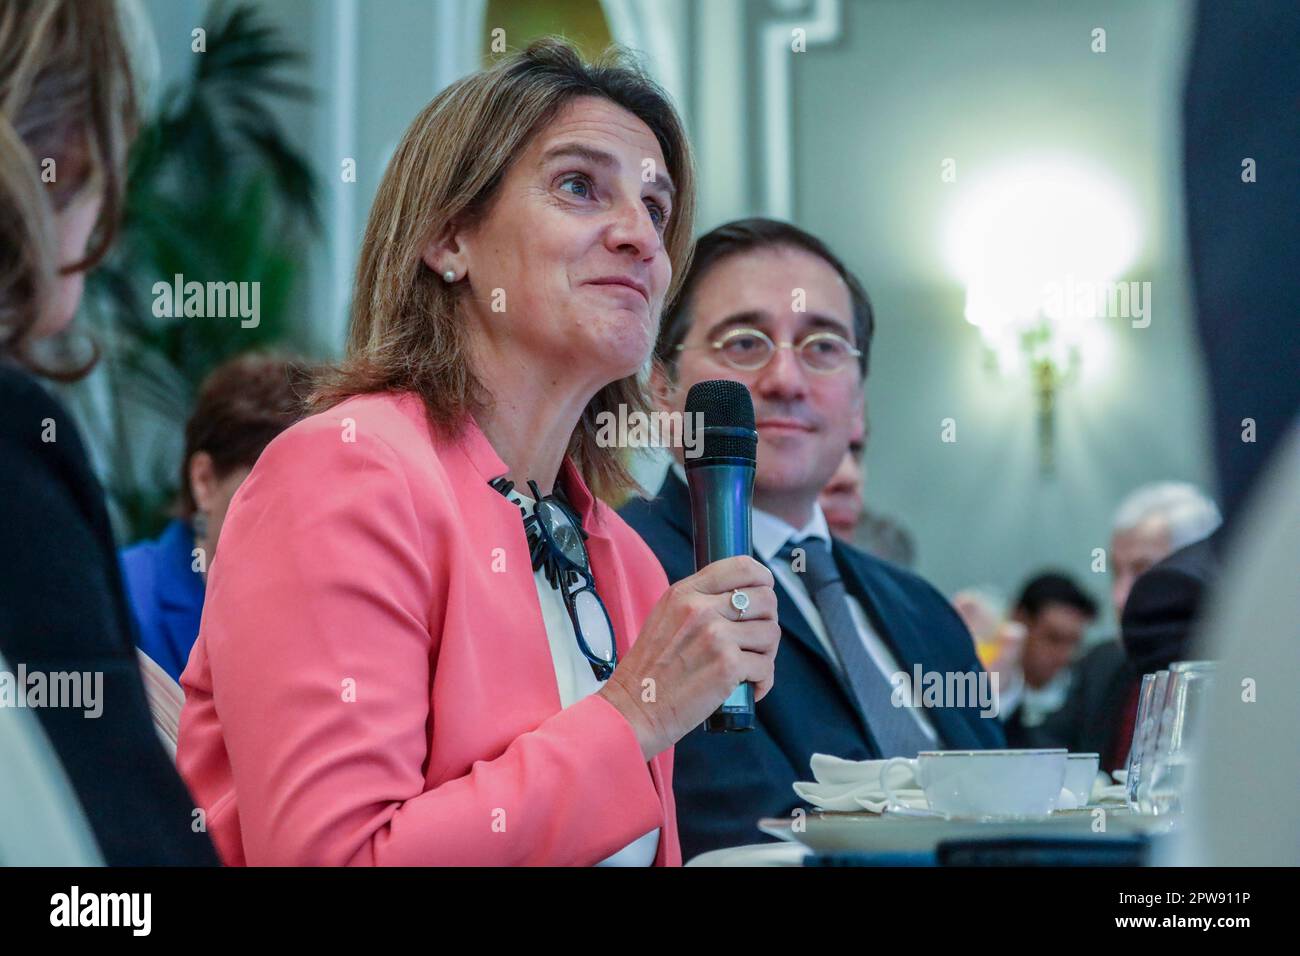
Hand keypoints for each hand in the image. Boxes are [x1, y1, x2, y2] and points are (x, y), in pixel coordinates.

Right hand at [598, 555, 779, 759]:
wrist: (634, 709)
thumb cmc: (650, 670)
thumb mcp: (665, 617)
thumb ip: (698, 601)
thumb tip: (741, 597)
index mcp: (686, 593)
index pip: (743, 567)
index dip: (763, 579)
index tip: (764, 593)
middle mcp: (701, 609)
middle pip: (766, 599)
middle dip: (767, 621)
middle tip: (754, 642)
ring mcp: (716, 637)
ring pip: (770, 633)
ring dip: (766, 653)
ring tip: (749, 667)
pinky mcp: (727, 667)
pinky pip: (766, 667)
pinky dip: (762, 681)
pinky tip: (748, 687)